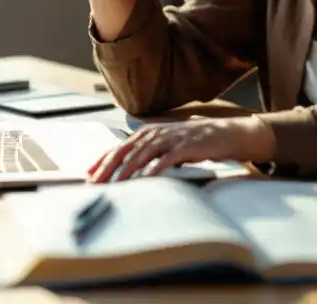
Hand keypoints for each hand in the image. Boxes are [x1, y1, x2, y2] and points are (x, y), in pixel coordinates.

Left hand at [87, 117, 276, 182]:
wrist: (228, 133)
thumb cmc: (197, 142)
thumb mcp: (170, 144)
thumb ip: (151, 153)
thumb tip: (130, 169)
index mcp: (150, 132)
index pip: (121, 146)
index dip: (103, 159)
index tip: (89, 173)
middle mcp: (157, 133)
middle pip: (126, 150)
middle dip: (108, 167)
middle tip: (94, 183)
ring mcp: (172, 138)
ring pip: (142, 154)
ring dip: (126, 170)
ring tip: (113, 184)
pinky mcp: (187, 146)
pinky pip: (167, 159)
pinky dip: (154, 169)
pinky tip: (145, 180)